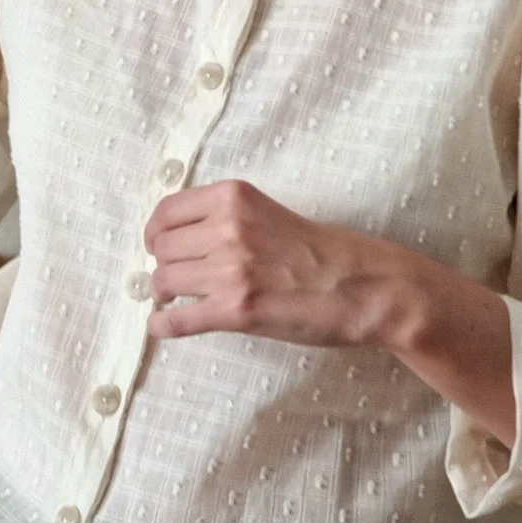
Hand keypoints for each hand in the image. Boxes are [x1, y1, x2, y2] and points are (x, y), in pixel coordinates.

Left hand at [143, 179, 418, 351]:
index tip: (158, 245)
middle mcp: (229, 228)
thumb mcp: (270, 214)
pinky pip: (176, 320)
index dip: (155, 232)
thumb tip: (179, 240)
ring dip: (165, 294)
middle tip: (173, 278)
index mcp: (236, 198)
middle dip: (162, 265)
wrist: (366, 287)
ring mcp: (232, 270)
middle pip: (161, 248)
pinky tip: (166, 325)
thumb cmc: (325, 252)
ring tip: (177, 300)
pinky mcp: (238, 310)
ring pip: (163, 281)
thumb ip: (228, 218)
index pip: (167, 211)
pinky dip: (164, 324)